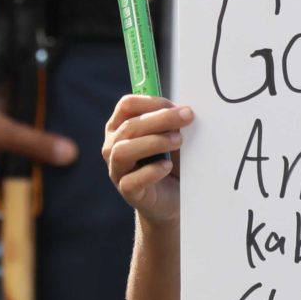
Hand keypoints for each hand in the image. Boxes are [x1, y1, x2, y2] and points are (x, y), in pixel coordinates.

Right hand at [104, 95, 190, 226]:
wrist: (172, 197)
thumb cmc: (170, 160)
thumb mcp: (172, 136)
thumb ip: (173, 122)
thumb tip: (184, 109)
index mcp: (121, 126)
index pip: (127, 105)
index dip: (152, 102)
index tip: (176, 105)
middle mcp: (113, 146)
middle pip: (129, 126)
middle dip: (161, 119)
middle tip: (187, 117)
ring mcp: (116, 169)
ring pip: (122, 151)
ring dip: (154, 142)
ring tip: (178, 141)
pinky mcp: (126, 190)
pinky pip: (131, 181)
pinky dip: (151, 171)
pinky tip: (167, 166)